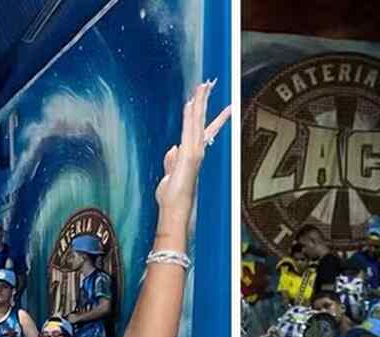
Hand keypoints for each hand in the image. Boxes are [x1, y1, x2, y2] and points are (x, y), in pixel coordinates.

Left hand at [154, 81, 231, 215]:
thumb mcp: (169, 176)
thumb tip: (173, 148)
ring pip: (198, 121)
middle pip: (202, 120)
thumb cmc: (173, 199)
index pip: (202, 129)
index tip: (210, 99)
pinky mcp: (191, 156)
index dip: (207, 113)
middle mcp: (196, 151)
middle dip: (206, 100)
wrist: (175, 212)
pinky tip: (192, 102)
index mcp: (192, 154)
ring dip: (200, 102)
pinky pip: (190, 130)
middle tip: (211, 82)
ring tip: (204, 84)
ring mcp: (195, 152)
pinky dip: (192, 115)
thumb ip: (170, 161)